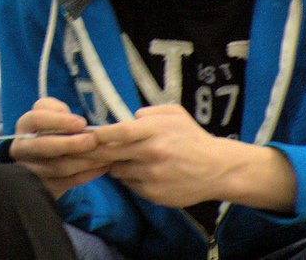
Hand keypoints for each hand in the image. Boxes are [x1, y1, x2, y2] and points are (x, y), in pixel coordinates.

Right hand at [9, 98, 108, 198]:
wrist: (43, 156)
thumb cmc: (51, 127)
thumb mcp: (49, 111)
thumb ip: (55, 108)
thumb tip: (67, 117)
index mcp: (24, 127)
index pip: (36, 120)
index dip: (58, 121)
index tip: (82, 123)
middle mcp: (22, 149)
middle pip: (43, 146)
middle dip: (70, 144)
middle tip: (93, 140)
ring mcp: (32, 170)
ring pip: (58, 168)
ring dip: (84, 161)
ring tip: (105, 154)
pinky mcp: (45, 187)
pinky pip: (67, 183)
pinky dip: (87, 175)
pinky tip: (103, 167)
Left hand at [88, 104, 295, 210]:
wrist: (217, 168)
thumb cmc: (192, 137)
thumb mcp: (174, 114)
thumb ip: (149, 112)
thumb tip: (128, 118)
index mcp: (155, 131)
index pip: (119, 131)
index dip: (101, 133)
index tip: (90, 133)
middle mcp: (152, 153)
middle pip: (112, 153)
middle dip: (97, 152)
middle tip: (89, 149)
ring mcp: (152, 176)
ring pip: (118, 170)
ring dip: (116, 165)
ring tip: (127, 159)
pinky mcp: (154, 194)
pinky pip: (131, 185)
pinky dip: (130, 178)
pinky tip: (141, 172)